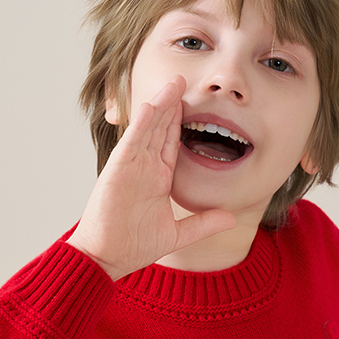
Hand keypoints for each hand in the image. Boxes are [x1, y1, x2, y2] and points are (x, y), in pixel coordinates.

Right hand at [66, 76, 235, 280]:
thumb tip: (231, 219)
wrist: (107, 259)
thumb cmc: (133, 245)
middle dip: (171, 104)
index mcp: (157, 178)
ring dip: (159, 105)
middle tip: (183, 79)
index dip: (181, 122)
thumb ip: (203, 224)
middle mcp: (144, 167)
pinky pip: (131, 143)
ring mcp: (130, 167)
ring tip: (173, 83)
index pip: (171, 143)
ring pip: (147, 129)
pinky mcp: (118, 171)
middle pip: (160, 128)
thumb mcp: (177, 234)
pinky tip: (150, 106)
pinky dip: (140, 124)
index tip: (194, 102)